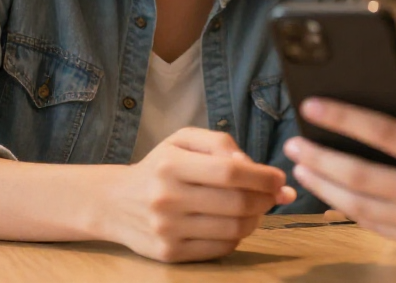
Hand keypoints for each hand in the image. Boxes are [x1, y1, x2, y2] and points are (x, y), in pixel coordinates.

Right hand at [102, 127, 295, 261]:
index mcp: (171, 164)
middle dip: (265, 199)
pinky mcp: (169, 254)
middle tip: (273, 196)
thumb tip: (254, 166)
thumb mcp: (183, 140)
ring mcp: (167, 229)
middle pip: (237, 203)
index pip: (230, 172)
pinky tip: (233, 224)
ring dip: (255, 219)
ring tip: (255, 209)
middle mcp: (167, 198)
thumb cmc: (159, 166)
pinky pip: (221, 249)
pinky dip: (237, 237)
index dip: (263, 177)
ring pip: (233, 229)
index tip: (279, 179)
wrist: (115, 202)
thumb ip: (220, 143)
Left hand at [283, 88, 395, 254]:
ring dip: (325, 186)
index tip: (312, 105)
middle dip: (319, 156)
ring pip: (361, 206)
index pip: (382, 134)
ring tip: (302, 167)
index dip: (342, 118)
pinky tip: (330, 191)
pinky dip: (348, 210)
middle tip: (293, 142)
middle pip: (360, 175)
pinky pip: (376, 226)